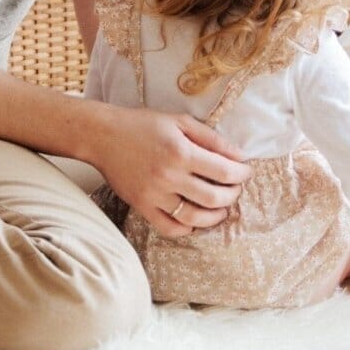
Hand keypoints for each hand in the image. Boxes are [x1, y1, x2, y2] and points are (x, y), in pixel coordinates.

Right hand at [90, 105, 250, 237]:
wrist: (103, 136)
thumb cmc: (143, 124)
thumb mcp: (180, 121)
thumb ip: (211, 138)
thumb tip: (239, 155)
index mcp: (181, 151)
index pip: (223, 171)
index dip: (241, 174)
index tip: (246, 172)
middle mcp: (169, 176)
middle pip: (213, 197)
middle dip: (232, 195)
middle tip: (236, 189)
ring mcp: (155, 195)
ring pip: (195, 217)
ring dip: (215, 216)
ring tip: (221, 208)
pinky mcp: (142, 207)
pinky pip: (170, 227)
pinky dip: (187, 227)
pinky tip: (195, 219)